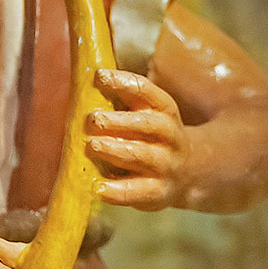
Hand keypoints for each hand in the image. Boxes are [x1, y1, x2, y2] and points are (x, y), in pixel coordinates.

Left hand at [87, 69, 191, 210]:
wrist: (187, 172)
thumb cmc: (151, 137)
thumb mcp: (145, 114)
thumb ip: (119, 102)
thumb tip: (80, 82)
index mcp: (164, 110)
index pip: (146, 91)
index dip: (123, 82)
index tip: (99, 76)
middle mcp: (170, 136)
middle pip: (147, 125)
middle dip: (119, 121)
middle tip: (93, 119)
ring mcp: (166, 165)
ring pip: (142, 156)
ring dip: (116, 150)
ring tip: (93, 146)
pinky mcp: (158, 191)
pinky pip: (138, 191)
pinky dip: (117, 190)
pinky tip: (98, 188)